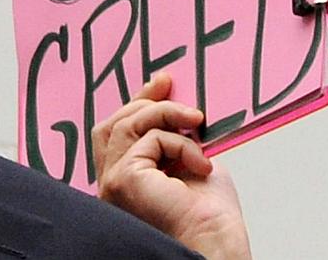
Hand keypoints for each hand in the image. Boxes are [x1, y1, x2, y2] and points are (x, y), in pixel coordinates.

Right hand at [93, 72, 251, 258]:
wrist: (217, 245)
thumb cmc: (210, 220)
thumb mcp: (190, 164)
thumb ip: (173, 140)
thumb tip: (176, 109)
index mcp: (124, 183)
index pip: (117, 135)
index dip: (136, 105)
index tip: (161, 85)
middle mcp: (111, 184)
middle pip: (112, 125)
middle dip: (142, 99)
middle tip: (169, 84)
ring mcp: (113, 182)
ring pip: (127, 124)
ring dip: (167, 114)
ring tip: (196, 121)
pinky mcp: (123, 179)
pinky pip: (149, 138)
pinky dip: (179, 142)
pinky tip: (199, 163)